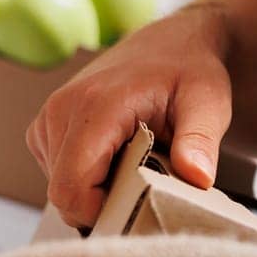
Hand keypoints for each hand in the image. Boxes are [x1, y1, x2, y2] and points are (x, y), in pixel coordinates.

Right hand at [25, 3, 231, 227]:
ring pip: (61, 187)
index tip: (141, 209)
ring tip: (138, 164)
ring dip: (98, 190)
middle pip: (64, 193)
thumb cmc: (191, 71)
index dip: (101, 213)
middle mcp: (61, 111)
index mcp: (95, 106)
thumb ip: (200, 140)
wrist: (173, 43)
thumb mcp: (209, 104)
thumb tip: (197, 178)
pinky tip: (120, 158)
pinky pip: (60, 173)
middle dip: (104, 204)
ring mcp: (49, 119)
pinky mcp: (47, 127)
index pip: (71, 188)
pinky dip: (89, 178)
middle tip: (148, 185)